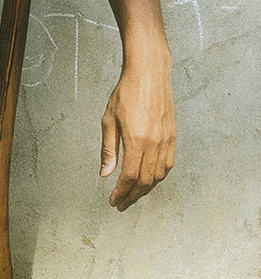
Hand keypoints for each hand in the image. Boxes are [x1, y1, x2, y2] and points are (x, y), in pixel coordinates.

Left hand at [99, 62, 175, 211]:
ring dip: (146, 189)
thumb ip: (108, 149)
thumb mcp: (108, 120)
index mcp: (136, 140)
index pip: (130, 176)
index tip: (113, 201)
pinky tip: (149, 180)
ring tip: (133, 195)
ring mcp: (166, 140)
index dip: (121, 192)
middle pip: (145, 181)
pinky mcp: (172, 136)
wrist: (149, 75)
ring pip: (158, 175)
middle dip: (132, 196)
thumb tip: (105, 174)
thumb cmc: (126, 94)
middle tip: (121, 204)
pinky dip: (158, 177)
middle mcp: (154, 143)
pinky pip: (167, 164)